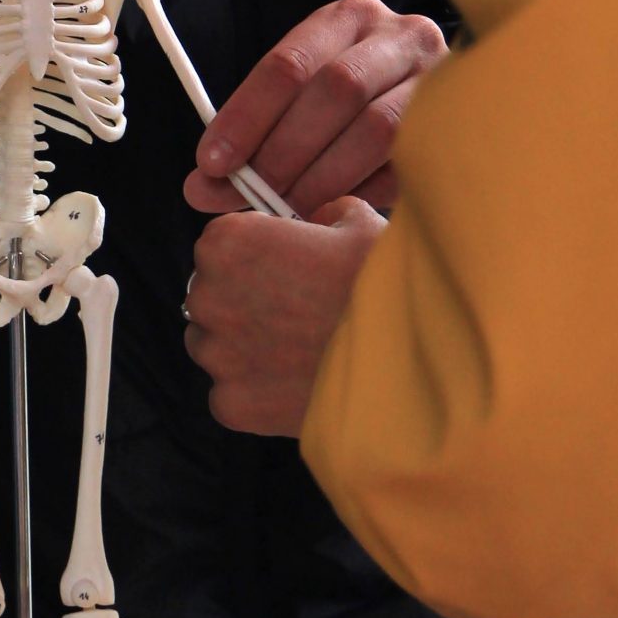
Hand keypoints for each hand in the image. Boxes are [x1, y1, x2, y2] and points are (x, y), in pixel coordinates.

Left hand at [183, 196, 382, 434]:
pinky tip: (298, 384)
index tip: (283, 269)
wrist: (408, 367)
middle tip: (295, 314)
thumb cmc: (385, 290)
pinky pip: (231, 393)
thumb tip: (323, 220)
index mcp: (230, 242)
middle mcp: (209, 295)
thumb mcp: (361, 226)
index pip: (219, 246)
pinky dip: (257, 392)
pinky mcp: (230, 403)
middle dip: (244, 302)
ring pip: (214, 347)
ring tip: (299, 352)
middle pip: (211, 296)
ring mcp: (217, 354)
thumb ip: (327, 213)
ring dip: (244, 347)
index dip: (254, 257)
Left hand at [185, 0, 445, 216]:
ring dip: (324, 176)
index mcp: (347, 18)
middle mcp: (400, 35)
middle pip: (335, 91)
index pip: (288, 65)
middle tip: (252, 195)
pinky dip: (366, 190)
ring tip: (289, 210)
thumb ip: (254, 139)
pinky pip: (410, 161)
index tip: (212, 164)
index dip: (246, 117)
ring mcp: (441, 76)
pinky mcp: (464, 122)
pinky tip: (336, 211)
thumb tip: (200, 188)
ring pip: (377, 126)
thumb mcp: (302, 101)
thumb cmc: (354, 106)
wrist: (457, 99)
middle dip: (285, 150)